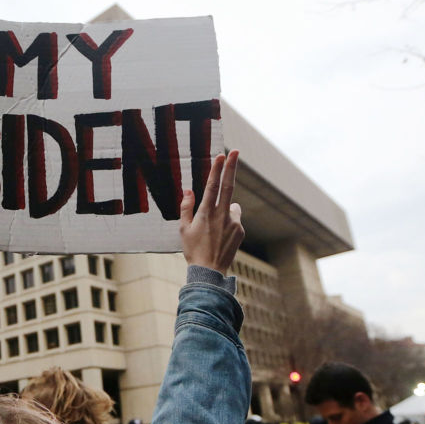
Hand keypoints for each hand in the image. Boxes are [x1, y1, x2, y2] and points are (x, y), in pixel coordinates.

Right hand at [180, 150, 243, 273]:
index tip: (221, 155)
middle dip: (231, 167)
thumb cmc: (193, 250)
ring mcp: (233, 222)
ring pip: (231, 206)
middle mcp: (222, 215)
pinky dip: (229, 222)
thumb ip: (186, 208)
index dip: (217, 169)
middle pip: (229, 185)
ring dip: (225, 208)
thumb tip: (188, 191)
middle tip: (236, 151)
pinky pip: (235, 219)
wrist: (210, 272)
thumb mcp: (183, 229)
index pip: (212, 185)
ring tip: (214, 228)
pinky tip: (220, 237)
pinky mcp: (240, 230)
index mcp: (206, 212)